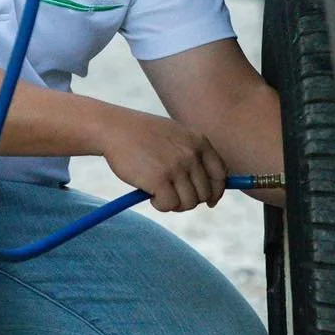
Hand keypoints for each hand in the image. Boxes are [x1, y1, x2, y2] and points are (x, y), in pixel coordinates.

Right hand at [98, 109, 228, 211]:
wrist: (115, 129)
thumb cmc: (143, 135)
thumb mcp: (176, 136)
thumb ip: (194, 156)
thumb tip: (211, 191)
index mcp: (199, 141)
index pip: (220, 174)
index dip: (216, 191)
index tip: (209, 201)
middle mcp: (192, 154)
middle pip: (204, 193)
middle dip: (190, 200)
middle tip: (172, 197)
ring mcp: (177, 167)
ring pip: (189, 202)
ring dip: (174, 204)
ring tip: (159, 193)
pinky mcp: (160, 180)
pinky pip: (170, 205)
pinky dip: (160, 205)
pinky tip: (150, 195)